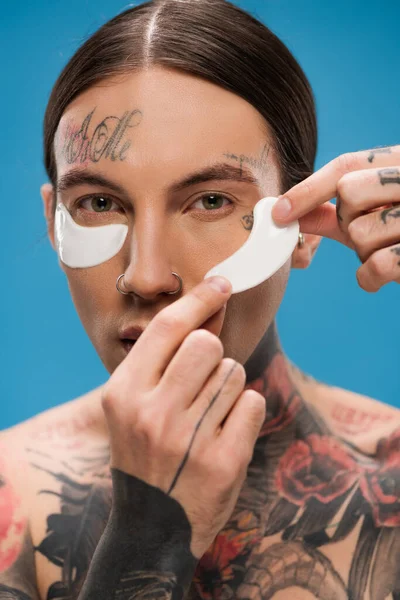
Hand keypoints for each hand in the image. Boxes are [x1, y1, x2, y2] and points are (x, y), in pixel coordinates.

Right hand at [101, 277, 264, 557]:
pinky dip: (245, 410)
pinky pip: (252, 402)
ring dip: (226, 387)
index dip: (198, 299)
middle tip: (200, 383)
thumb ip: (162, 360)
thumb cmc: (144, 453)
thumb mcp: (132, 407)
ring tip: (206, 417)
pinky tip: (225, 432)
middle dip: (211, 355)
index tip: (222, 283)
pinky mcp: (223, 461)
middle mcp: (152, 413)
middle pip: (207, 344)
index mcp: (123, 393)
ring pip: (232, 371)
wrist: (151, 526)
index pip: (167, 328)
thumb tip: (209, 309)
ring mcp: (188, 439)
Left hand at [272, 145, 399, 291]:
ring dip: (364, 252)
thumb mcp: (372, 213)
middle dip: (349, 221)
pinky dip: (370, 278)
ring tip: (389, 250)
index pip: (348, 165)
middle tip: (371, 231)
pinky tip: (385, 275)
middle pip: (350, 194)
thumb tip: (282, 212)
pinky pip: (375, 266)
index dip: (308, 190)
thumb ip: (330, 210)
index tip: (277, 213)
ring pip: (360, 233)